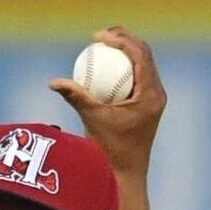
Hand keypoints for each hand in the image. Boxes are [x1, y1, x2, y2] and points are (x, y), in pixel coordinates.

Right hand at [48, 26, 166, 176]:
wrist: (126, 173)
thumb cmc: (109, 150)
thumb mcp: (91, 120)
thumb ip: (75, 97)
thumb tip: (53, 82)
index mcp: (150, 94)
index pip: (140, 55)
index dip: (120, 39)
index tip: (98, 37)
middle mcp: (157, 94)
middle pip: (144, 54)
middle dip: (123, 39)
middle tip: (99, 36)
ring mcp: (154, 99)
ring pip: (142, 64)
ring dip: (124, 51)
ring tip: (101, 45)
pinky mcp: (148, 104)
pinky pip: (136, 78)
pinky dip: (121, 69)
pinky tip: (103, 67)